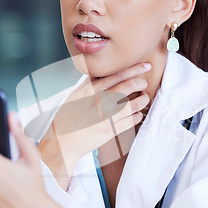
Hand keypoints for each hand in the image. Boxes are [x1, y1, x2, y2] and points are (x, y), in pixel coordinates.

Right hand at [38, 62, 151, 176]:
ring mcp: (107, 116)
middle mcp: (100, 101)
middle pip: (129, 86)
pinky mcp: (111, 130)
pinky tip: (137, 114)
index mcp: (91, 90)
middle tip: (144, 83)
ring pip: (134, 104)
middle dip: (141, 83)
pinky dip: (138, 116)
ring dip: (143, 99)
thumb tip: (99, 71)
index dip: (135, 69)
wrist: (62, 142)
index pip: (117, 75)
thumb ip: (88, 83)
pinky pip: (132, 120)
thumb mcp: (74, 95)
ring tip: (143, 97)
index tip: (145, 66)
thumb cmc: (67, 118)